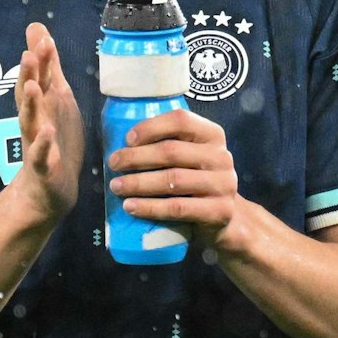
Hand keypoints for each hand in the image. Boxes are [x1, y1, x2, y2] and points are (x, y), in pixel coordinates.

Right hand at [9, 22, 83, 222]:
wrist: (50, 187)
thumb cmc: (53, 137)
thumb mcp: (55, 95)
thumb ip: (48, 64)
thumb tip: (37, 27)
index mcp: (41, 103)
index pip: (39, 76)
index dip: (41, 57)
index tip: (42, 35)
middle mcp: (34, 119)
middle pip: (28, 94)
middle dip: (29, 74)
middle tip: (30, 53)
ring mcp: (36, 143)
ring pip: (30, 121)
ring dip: (30, 104)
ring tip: (33, 86)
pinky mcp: (42, 167)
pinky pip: (40, 155)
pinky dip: (43, 144)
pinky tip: (47, 132)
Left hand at [107, 108, 241, 247]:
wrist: (225, 218)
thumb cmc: (196, 181)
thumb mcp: (190, 157)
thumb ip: (168, 145)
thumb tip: (124, 144)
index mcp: (212, 135)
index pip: (181, 120)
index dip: (151, 127)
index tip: (127, 139)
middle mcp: (221, 157)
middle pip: (172, 151)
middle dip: (136, 157)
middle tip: (113, 164)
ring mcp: (223, 184)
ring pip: (173, 180)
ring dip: (139, 183)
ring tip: (117, 186)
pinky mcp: (219, 211)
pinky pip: (178, 208)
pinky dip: (150, 207)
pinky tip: (130, 206)